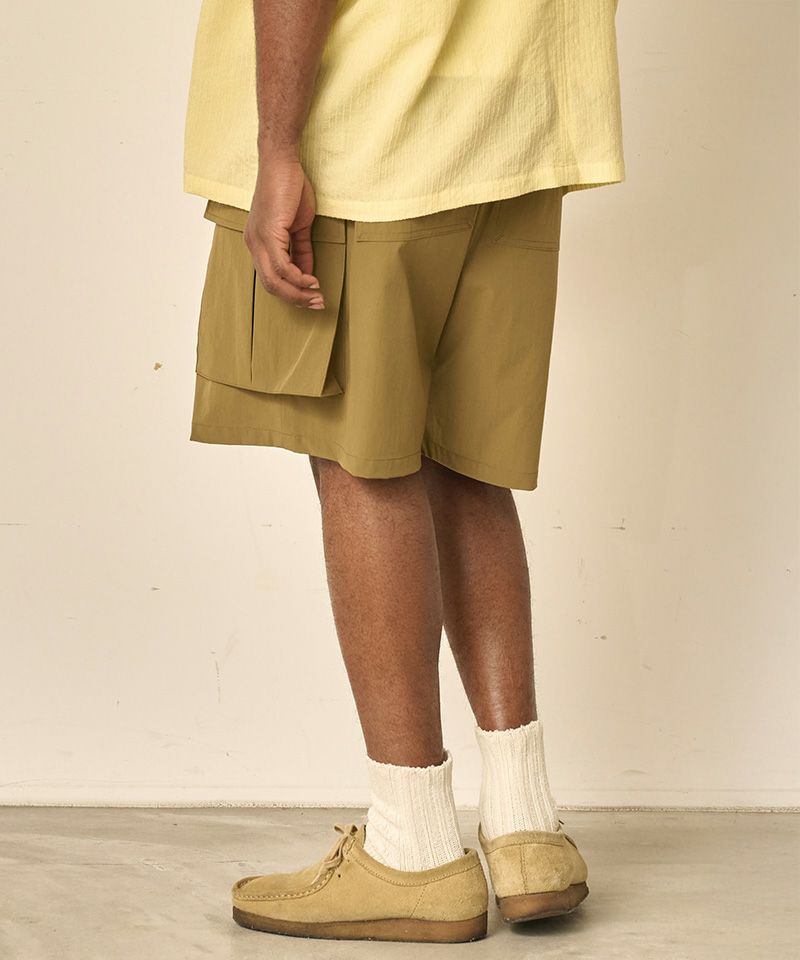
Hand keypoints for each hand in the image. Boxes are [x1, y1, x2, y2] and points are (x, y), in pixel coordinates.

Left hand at [245, 150, 325, 309]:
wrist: (281, 161)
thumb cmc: (289, 188)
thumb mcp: (298, 226)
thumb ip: (301, 250)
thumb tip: (307, 274)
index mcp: (258, 243)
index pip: (271, 278)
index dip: (291, 293)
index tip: (311, 298)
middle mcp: (253, 244)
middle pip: (270, 286)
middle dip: (295, 299)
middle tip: (317, 304)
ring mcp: (258, 240)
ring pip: (274, 281)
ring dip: (298, 293)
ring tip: (317, 296)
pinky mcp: (268, 233)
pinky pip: (282, 266)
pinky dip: (298, 277)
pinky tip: (312, 280)